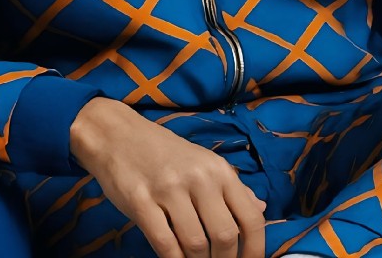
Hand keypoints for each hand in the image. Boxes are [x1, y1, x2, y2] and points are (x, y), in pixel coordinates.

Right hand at [70, 97, 265, 257]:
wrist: (119, 134)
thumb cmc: (165, 152)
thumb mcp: (204, 162)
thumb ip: (233, 187)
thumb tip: (261, 209)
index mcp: (219, 169)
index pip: (250, 217)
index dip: (255, 250)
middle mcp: (199, 177)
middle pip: (225, 236)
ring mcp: (169, 189)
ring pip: (196, 244)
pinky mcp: (141, 201)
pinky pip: (164, 243)